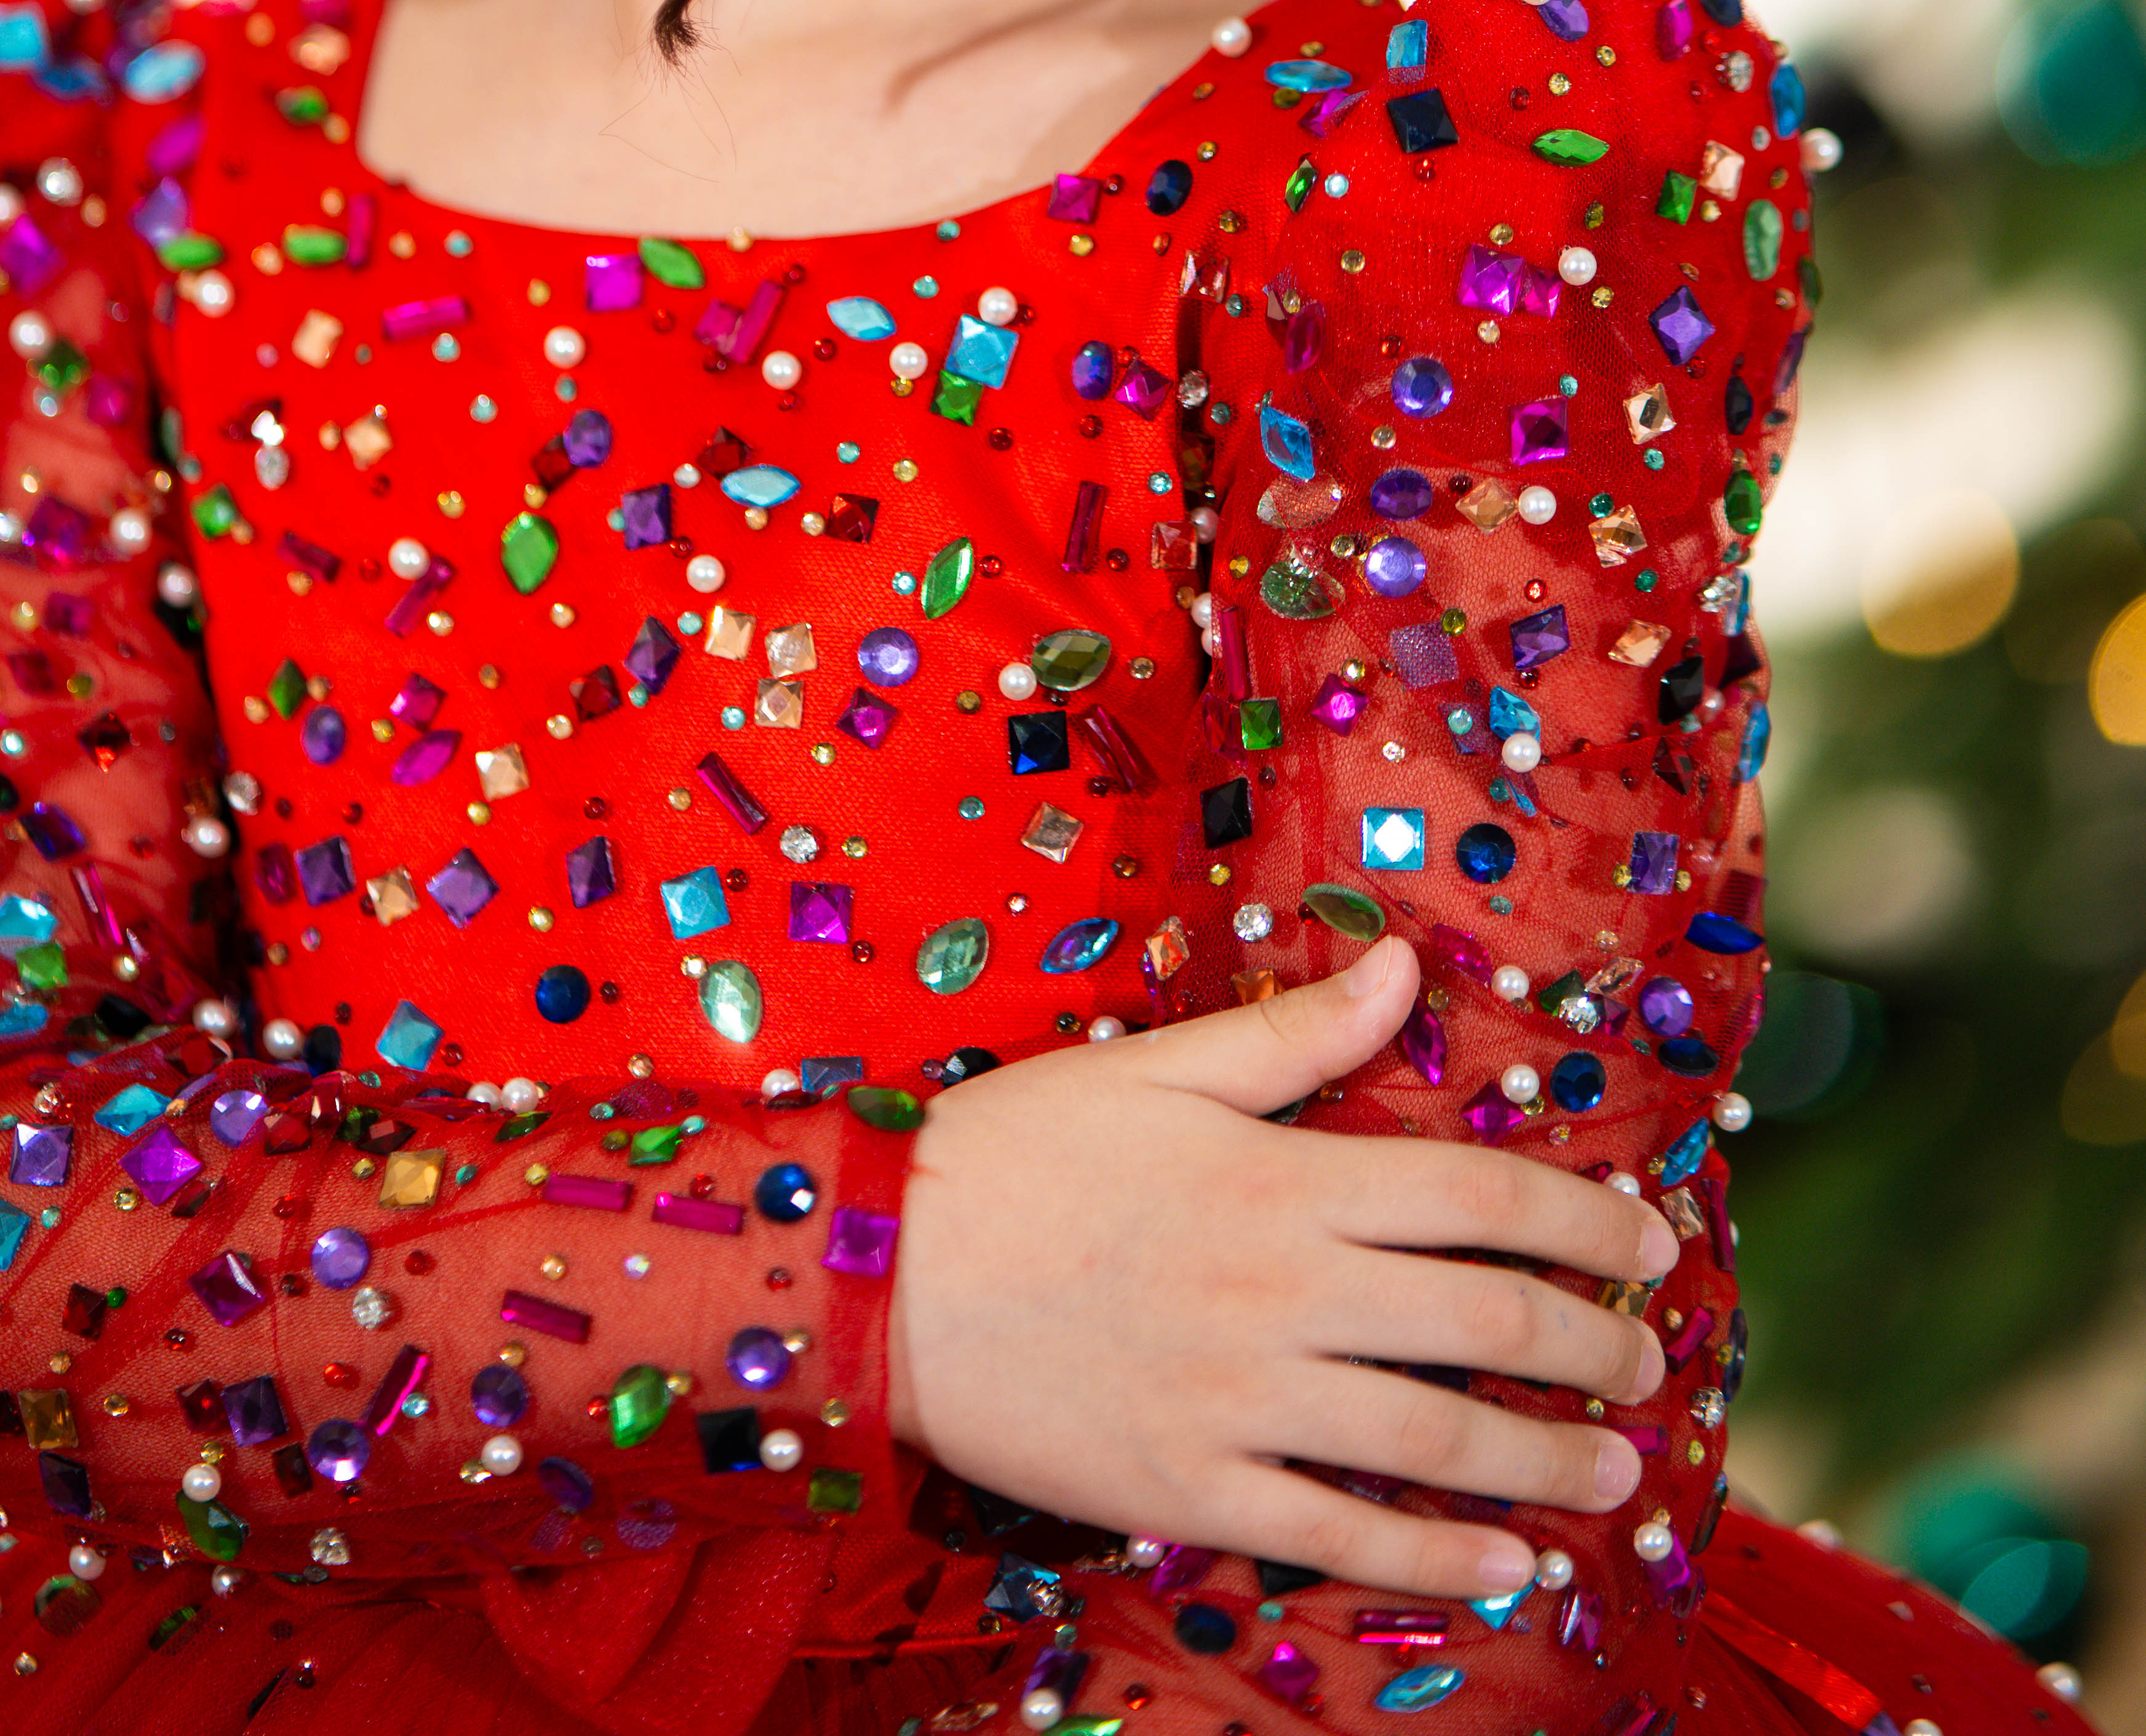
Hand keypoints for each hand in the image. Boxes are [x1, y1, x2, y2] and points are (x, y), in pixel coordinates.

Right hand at [887, 936, 1676, 1602]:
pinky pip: (1343, 1532)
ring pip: (1437, 1437)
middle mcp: (1288, 1290)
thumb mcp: (1159, 1067)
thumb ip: (1298, 1032)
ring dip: (1548, 1458)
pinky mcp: (1195, 1485)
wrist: (885, 1271)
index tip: (1649, 1243)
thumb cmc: (1020, 1152)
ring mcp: (1246, 1399)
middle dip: (1593, 1344)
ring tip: (1617, 1471)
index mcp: (1287, 1178)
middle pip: (1487, 1320)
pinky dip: (1437, 1558)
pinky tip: (1506, 1567)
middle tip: (1650, 1364)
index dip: (1585, 1220)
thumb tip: (1407, 968)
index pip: (1482, 1195)